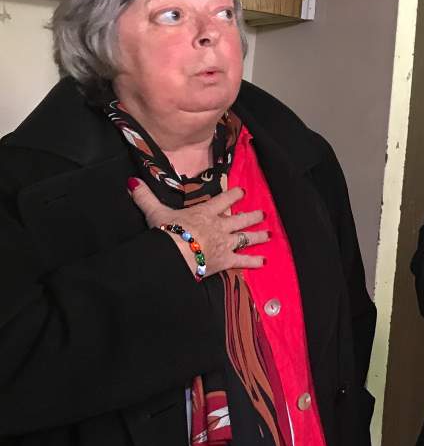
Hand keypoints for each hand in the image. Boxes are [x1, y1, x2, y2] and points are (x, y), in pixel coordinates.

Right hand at [129, 180, 267, 277]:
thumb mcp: (155, 212)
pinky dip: (254, 261)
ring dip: (258, 236)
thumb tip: (132, 183)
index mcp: (206, 212)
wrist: (175, 254)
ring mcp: (225, 243)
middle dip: (253, 216)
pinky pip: (243, 260)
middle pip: (241, 219)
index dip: (234, 195)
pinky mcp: (226, 260)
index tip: (243, 192)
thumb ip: (145, 198)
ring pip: (246, 237)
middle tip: (264, 214)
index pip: (224, 200)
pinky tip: (264, 262)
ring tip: (268, 234)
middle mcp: (220, 226)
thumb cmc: (166, 232)